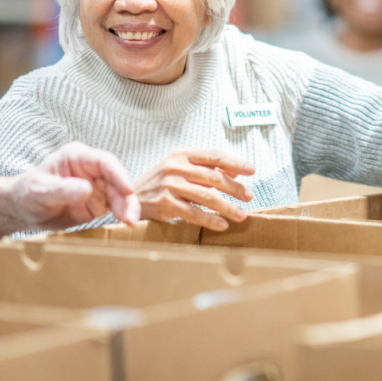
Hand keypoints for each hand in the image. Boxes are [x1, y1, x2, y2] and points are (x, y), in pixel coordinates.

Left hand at [0, 142, 140, 237]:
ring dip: (127, 208)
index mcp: (77, 157)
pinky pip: (115, 207)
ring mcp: (96, 187)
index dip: (118, 175)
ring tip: (130, 223)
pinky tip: (126, 224)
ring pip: (119, 195)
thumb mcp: (39, 191)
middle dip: (126, 197)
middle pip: (116, 180)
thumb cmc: (26, 193)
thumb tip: (87, 189)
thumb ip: (62, 189)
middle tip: (130, 217)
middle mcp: (90, 170)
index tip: (128, 190)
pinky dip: (122, 215)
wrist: (20, 210)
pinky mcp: (97, 203)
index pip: (104, 162)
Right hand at [135, 150, 255, 231]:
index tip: (252, 170)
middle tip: (249, 196)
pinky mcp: (165, 204)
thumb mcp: (180, 169)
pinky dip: (210, 220)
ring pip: (207, 196)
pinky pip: (194, 213)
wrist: (129, 199)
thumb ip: (205, 169)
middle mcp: (176, 168)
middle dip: (235, 187)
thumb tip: (235, 172)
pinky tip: (222, 225)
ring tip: (241, 215)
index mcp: (181, 155)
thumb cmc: (159, 184)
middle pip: (214, 177)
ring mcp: (170, 185)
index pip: (214, 156)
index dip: (235, 162)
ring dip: (227, 207)